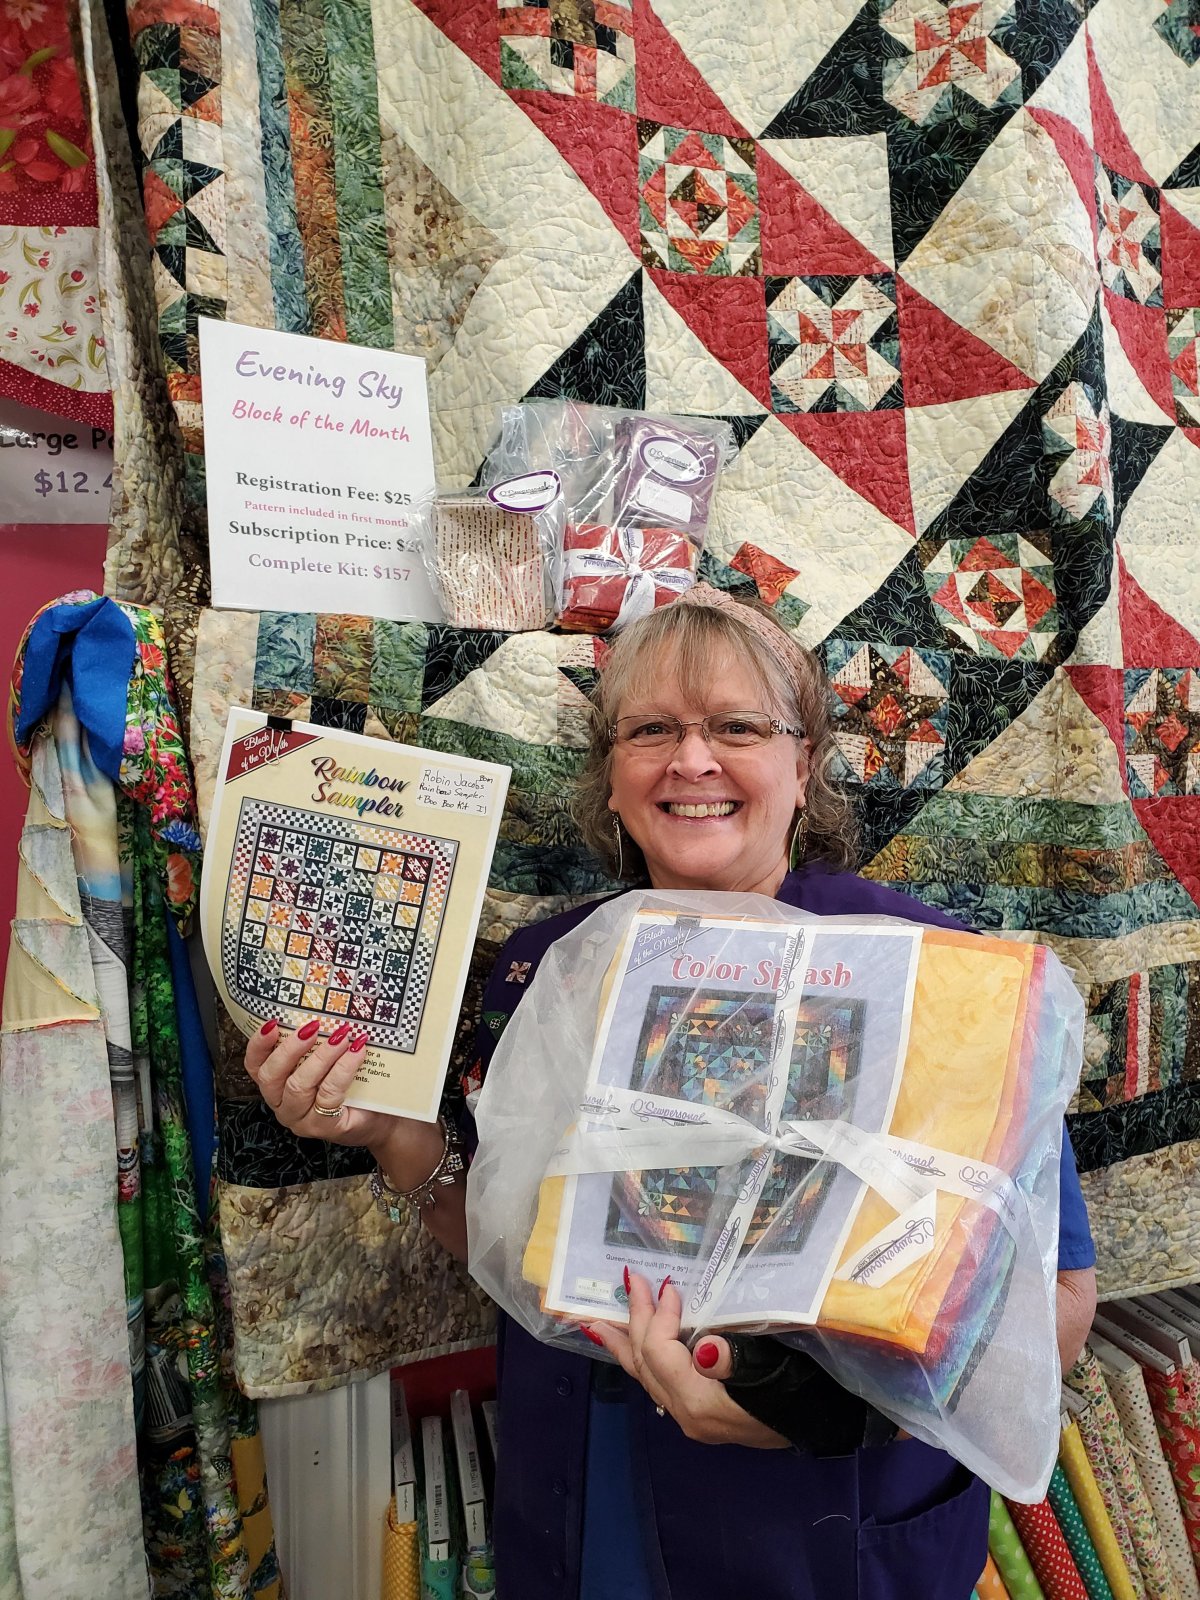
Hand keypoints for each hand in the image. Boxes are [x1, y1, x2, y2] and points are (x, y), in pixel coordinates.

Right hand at [244, 1020, 396, 1149]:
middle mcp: (282, 1104)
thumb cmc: (351, 1085)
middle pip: (271, 1076)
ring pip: (298, 1086)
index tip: (272, 1023)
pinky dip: (343, 1069)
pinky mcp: (324, 1127)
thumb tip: (326, 1009)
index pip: (254, 1066)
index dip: (258, 1045)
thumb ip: (318, 1041)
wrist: (380, 1118)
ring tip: (342, 1037)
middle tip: (313, 1026)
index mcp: (276, 1085)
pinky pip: (328, 1094)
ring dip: (321, 1057)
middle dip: (290, 1048)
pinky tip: (357, 1052)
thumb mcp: (329, 1060)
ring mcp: (301, 1119)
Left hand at [585, 1271, 788, 1449]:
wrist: (823, 1424)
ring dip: (627, 1343)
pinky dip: (644, 1358)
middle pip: (646, 1364)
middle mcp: (687, 1415)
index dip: (660, 1314)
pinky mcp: (700, 1416)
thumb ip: (737, 1360)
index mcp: (701, 1403)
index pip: (661, 1352)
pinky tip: (636, 1348)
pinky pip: (659, 1383)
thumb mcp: (775, 1369)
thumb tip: (706, 1351)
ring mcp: (691, 1419)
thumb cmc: (802, 1390)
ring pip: (647, 1377)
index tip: (667, 1283)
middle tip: (624, 1283)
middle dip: (633, 1322)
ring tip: (599, 1324)